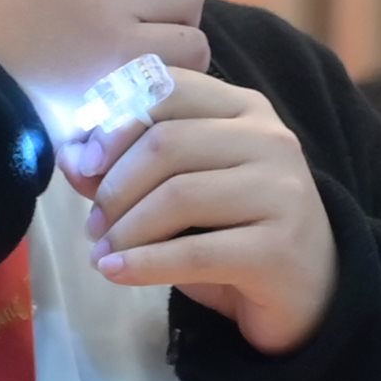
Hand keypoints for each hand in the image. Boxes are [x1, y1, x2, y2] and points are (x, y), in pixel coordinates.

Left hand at [77, 74, 337, 354]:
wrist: (308, 292)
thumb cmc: (235, 232)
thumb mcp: (179, 192)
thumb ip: (126, 168)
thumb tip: (71, 158)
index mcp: (245, 109)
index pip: (169, 88)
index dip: (115, 121)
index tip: (85, 162)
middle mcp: (271, 139)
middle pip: (167, 143)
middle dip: (114, 186)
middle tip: (93, 224)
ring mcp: (281, 191)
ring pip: (178, 196)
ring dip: (125, 230)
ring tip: (102, 253)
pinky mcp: (279, 248)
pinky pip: (194, 251)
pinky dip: (143, 264)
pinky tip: (115, 273)